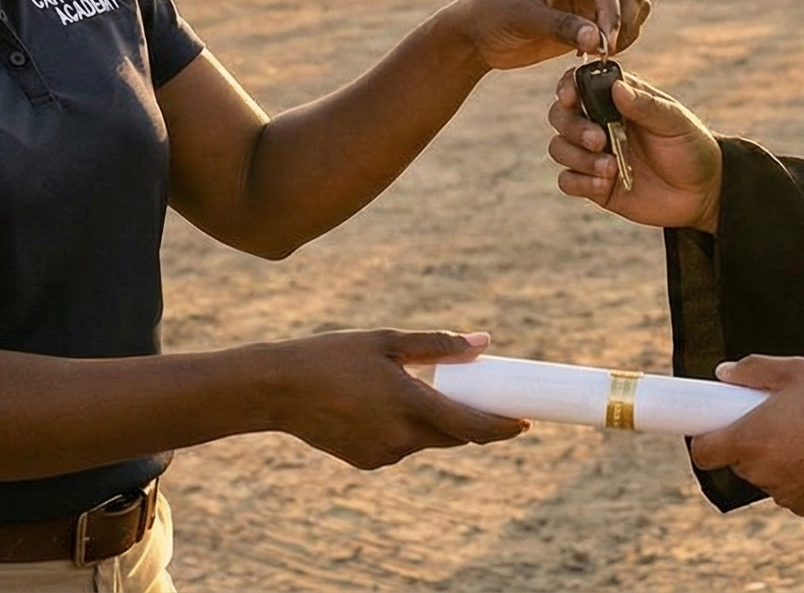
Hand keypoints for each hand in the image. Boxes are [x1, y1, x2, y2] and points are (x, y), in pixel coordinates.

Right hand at [264, 330, 526, 469]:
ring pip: (426, 441)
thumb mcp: (388, 341)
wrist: (279, 389)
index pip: (474, 426)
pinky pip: (400, 446)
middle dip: (473, 422)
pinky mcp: (367, 462)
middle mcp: (403, 438)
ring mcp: (384, 455)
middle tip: (485, 399)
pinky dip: (405, 429)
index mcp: (413, 405)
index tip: (525, 422)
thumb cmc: (333, 356)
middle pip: (455, 436)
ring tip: (416, 390)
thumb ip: (439, 345)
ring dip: (434, 422)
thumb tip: (484, 344)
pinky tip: (382, 406)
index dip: (504, 427)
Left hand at [442, 0, 650, 70]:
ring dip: (626, 32)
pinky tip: (587, 56)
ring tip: (600, 53)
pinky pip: (617, 29)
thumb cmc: (491, 16)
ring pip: (631, 8)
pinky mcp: (586, 19)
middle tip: (606, 50)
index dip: (613, 14)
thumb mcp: (523, 18)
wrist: (475, 35)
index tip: (606, 44)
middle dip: (625, 21)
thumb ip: (562, 27)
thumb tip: (600, 40)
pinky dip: (615, 43)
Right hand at [548, 70, 720, 230]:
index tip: (570, 97)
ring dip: (579, 158)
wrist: (702, 193)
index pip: (580, 83)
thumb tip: (617, 87)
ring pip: (559, 148)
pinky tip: (604, 185)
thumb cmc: (691, 148)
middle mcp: (600, 123)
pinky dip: (580, 182)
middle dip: (573, 127)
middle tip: (599, 140)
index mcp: (618, 99)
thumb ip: (646, 106)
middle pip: (560, 115)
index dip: (567, 87)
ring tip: (610, 168)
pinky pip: (567, 180)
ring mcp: (595, 154)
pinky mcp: (594, 184)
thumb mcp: (674, 122)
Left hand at [688, 356, 803, 517]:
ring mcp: (787, 493)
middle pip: (739, 462)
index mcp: (751, 438)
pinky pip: (792, 492)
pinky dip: (800, 477)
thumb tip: (726, 374)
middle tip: (778, 420)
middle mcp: (764, 471)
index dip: (707, 438)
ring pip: (768, 476)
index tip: (717, 427)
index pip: (704, 452)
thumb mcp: (796, 369)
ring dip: (777, 460)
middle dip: (751, 442)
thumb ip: (754, 370)